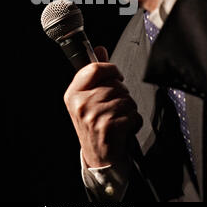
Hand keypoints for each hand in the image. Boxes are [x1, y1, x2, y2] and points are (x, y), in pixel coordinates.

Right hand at [64, 47, 142, 167]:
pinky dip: (134, 121)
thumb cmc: (95, 125)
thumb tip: (99, 49)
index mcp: (73, 93)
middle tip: (115, 107)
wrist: (98, 158)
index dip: (111, 69)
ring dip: (129, 109)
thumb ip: (95, 72)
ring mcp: (93, 115)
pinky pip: (132, 114)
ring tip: (119, 118)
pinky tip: (124, 128)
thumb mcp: (89, 98)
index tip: (117, 75)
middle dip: (122, 94)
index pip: (95, 68)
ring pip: (126, 98)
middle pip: (115, 84)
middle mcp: (80, 103)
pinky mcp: (107, 127)